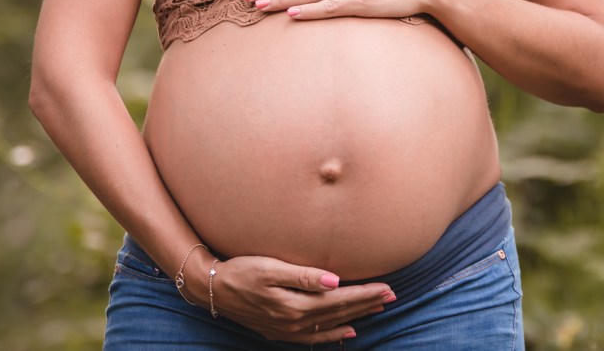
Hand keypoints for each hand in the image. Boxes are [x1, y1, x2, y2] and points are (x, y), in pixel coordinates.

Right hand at [195, 254, 394, 343]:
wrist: (212, 288)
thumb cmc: (241, 270)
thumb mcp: (270, 267)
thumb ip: (303, 275)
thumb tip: (334, 280)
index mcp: (295, 304)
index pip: (339, 299)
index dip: (364, 294)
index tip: (386, 287)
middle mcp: (294, 321)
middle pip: (339, 312)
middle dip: (367, 304)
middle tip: (392, 296)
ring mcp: (288, 329)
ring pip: (331, 324)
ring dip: (356, 316)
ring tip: (378, 308)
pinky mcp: (281, 331)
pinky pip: (315, 337)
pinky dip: (334, 334)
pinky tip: (349, 331)